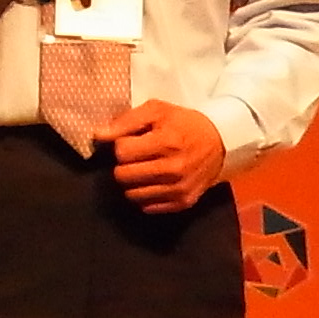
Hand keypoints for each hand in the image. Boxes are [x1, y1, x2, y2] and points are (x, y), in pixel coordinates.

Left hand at [96, 100, 224, 213]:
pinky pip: (147, 206)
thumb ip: (125, 121)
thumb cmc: (183, 123)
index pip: (121, 152)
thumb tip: (98, 136)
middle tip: (134, 156)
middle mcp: (173, 170)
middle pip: (123, 176)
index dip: (121, 145)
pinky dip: (144, 194)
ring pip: (132, 194)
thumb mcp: (156, 110)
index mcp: (166, 143)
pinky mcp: (183, 203)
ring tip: (143, 168)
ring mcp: (178, 189)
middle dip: (123, 164)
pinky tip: (152, 181)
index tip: (131, 141)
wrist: (220, 142)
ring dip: (132, 181)